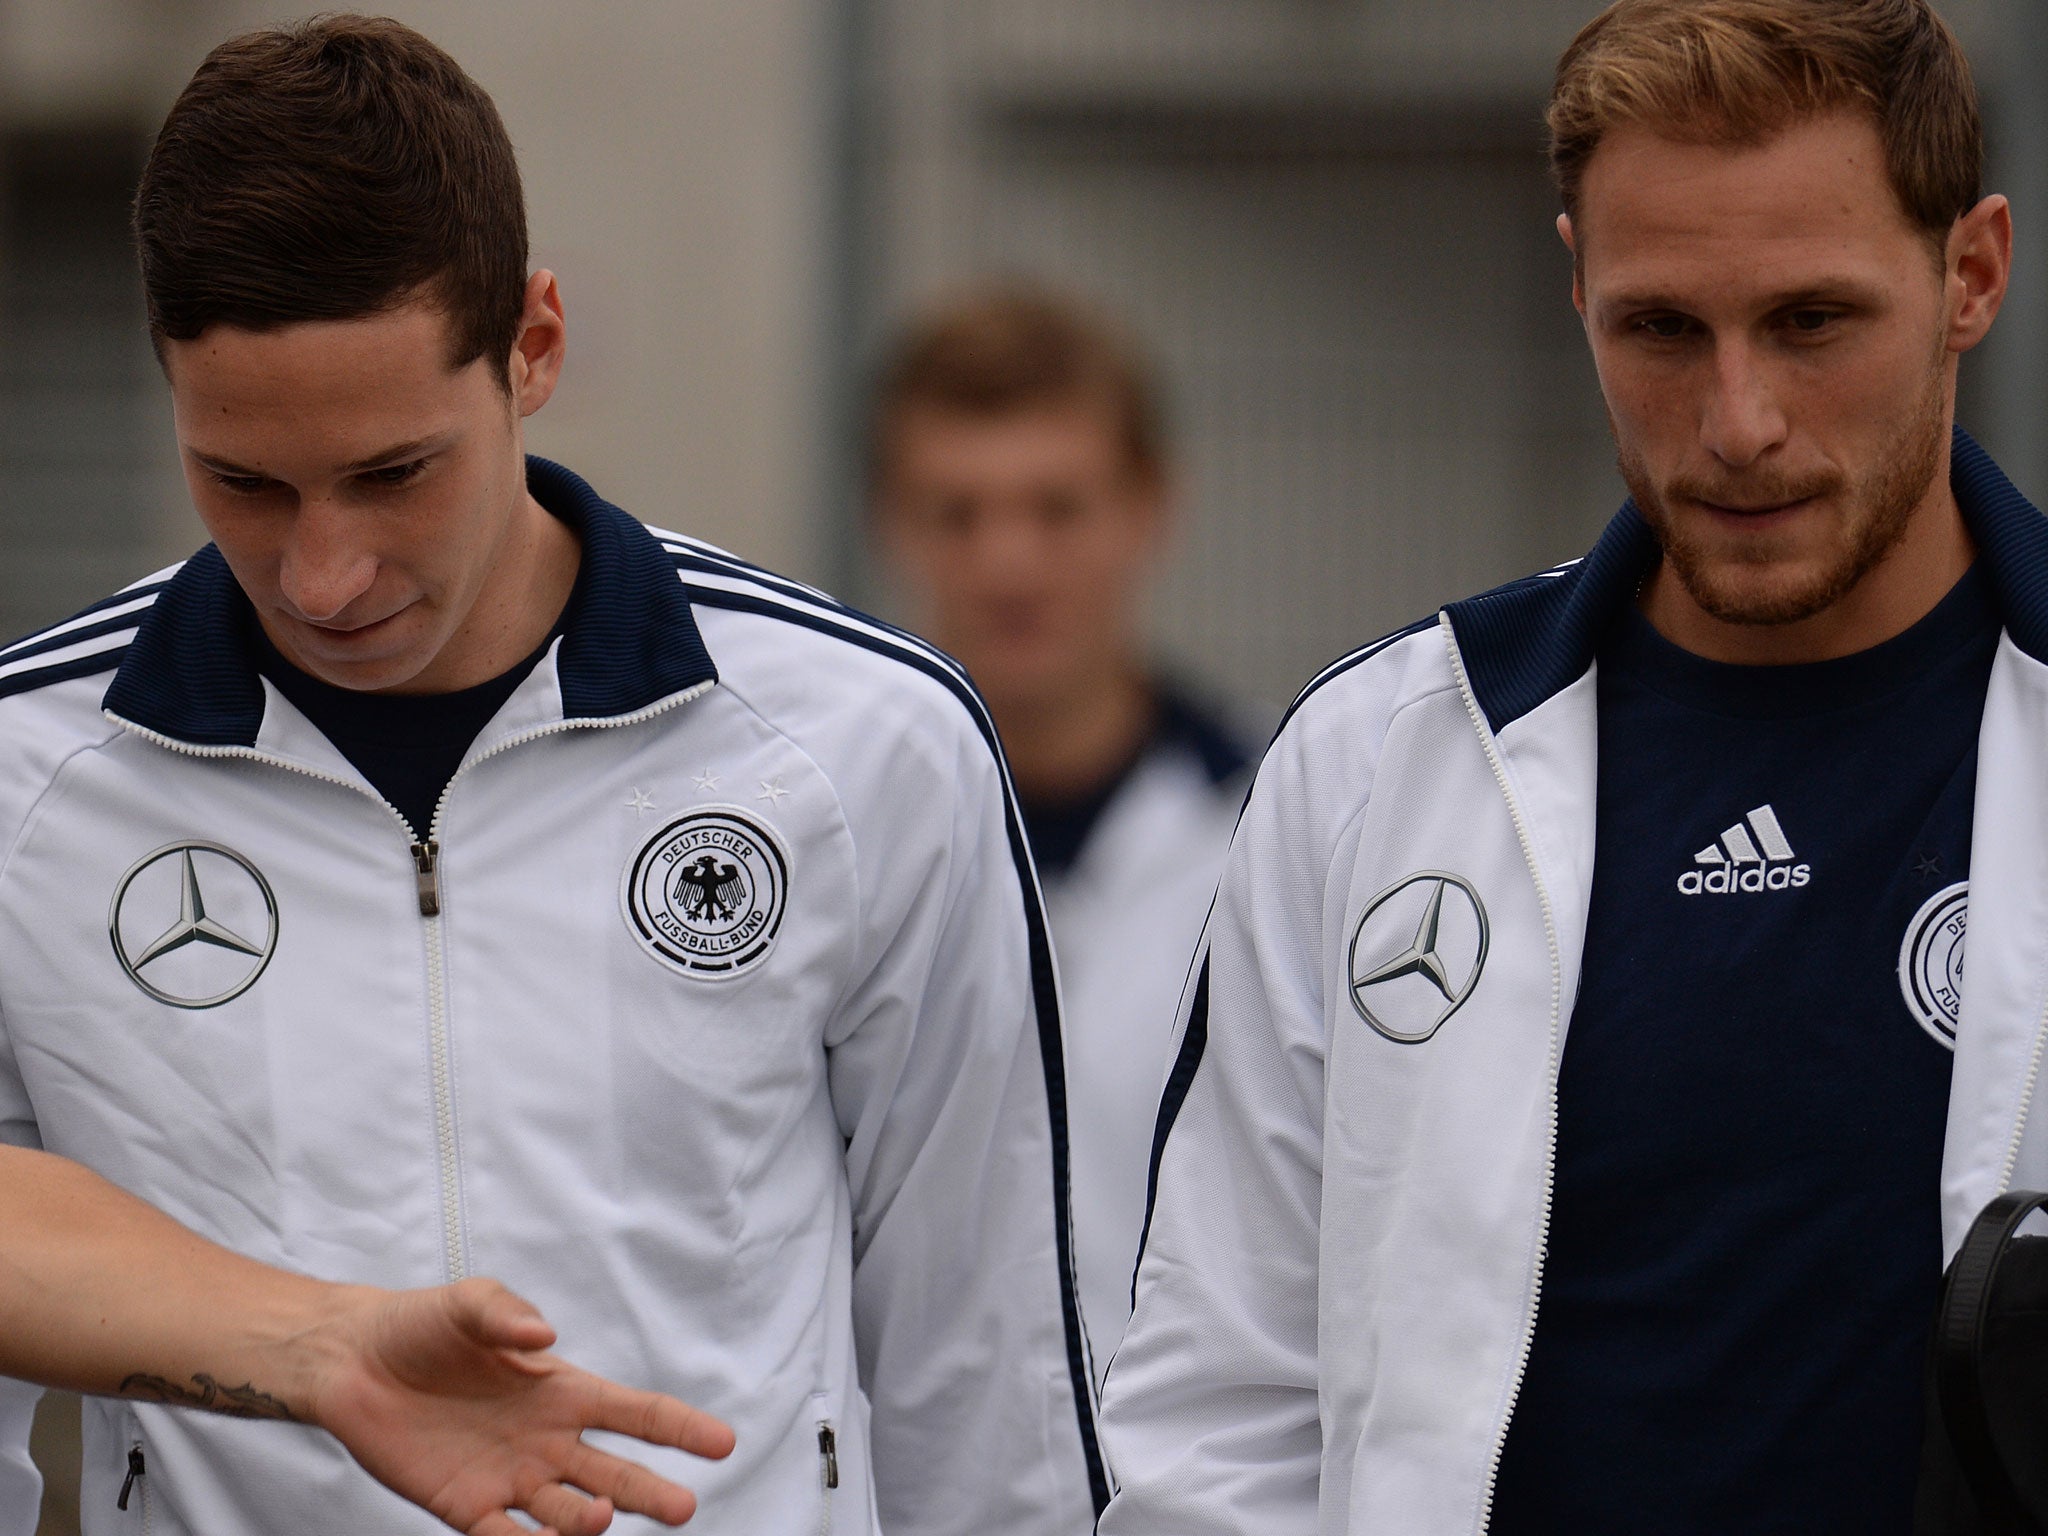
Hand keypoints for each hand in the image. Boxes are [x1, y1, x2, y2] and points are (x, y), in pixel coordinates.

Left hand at [303, 1277, 734, 1534]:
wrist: (352, 1364)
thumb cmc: (420, 1326)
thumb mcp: (470, 1303)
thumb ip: (507, 1316)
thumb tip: (543, 1337)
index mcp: (561, 1390)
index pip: (636, 1413)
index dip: (680, 1428)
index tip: (722, 1443)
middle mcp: (546, 1441)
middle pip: (614, 1474)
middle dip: (651, 1491)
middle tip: (683, 1507)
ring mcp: (509, 1478)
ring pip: (566, 1513)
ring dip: (587, 1521)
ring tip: (600, 1518)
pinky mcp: (465, 1507)